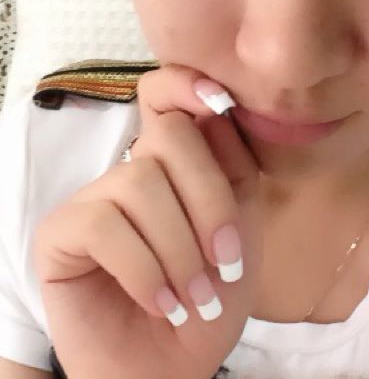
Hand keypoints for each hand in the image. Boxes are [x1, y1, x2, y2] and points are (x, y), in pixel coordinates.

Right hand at [33, 64, 262, 378]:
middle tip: (227, 261)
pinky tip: (161, 301)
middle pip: (167, 135)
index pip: (164, 94)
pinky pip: (105, 223)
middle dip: (208, 199)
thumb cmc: (213, 294)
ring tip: (194, 294)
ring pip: (140, 181)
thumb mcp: (241, 225)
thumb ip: (231, 166)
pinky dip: (145, 268)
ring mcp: (94, 198)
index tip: (222, 101)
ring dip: (180, 246)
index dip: (187, 84)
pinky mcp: (60, 232)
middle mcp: (131, 169)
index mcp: (176, 162)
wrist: (177, 366)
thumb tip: (219, 106)